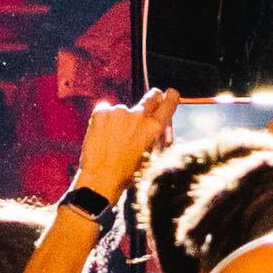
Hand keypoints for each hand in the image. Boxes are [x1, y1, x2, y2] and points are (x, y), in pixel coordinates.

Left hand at [74, 89, 177, 203]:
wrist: (101, 178)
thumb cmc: (126, 172)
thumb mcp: (149, 155)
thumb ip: (153, 135)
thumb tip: (155, 124)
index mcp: (154, 127)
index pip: (168, 103)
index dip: (171, 97)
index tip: (170, 94)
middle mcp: (139, 116)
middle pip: (150, 97)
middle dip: (152, 98)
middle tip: (147, 106)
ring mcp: (119, 112)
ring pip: (124, 111)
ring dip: (121, 120)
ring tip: (113, 141)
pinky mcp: (101, 112)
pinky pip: (106, 112)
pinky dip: (105, 121)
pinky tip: (103, 137)